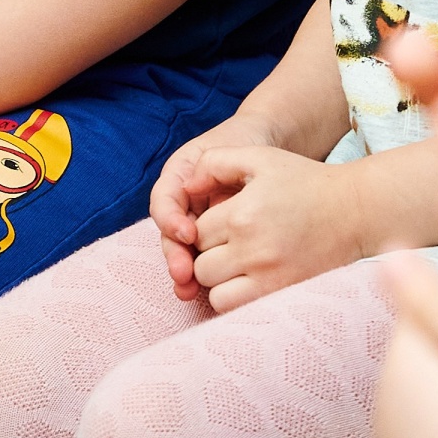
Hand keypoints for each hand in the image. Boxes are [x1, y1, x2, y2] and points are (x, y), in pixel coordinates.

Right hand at [150, 109, 281, 296]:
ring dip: (184, 273)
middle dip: (175, 256)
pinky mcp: (216, 242)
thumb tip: (192, 189)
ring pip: (184, 253)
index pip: (165, 202)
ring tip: (189, 290)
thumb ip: (210, 164)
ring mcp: (198, 224)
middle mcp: (184, 204)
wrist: (272, 147)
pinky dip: (205, 277)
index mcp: (180, 179)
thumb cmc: (247, 144)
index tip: (189, 234)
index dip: (170, 220)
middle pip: (170, 235)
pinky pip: (206, 260)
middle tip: (183, 274)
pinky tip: (206, 293)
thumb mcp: (229, 149)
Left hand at [188, 146, 362, 312]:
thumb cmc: (306, 181)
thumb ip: (216, 163)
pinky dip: (235, 296)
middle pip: (200, 264)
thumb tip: (187, 185)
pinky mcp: (281, 294)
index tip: (226, 222)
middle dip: (209, 253)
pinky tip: (251, 278)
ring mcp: (267, 277)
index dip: (206, 227)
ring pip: (212, 291)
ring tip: (240, 262)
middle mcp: (252, 248)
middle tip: (233, 242)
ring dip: (219, 279)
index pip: (195, 232)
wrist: (355, 211)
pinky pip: (235, 308)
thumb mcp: (261, 158)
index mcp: (243, 213)